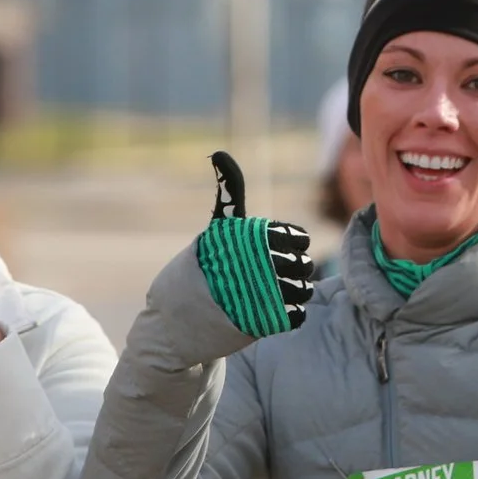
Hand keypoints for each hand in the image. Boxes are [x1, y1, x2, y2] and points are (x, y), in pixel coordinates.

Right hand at [196, 152, 316, 337]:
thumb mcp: (216, 230)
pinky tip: (272, 311)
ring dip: (296, 293)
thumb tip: (220, 153)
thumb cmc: (199, 270)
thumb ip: (230, 193)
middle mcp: (257, 265)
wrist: (174, 323)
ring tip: (275, 293)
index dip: (291, 244)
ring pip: (303, 291)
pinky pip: (297, 316)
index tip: (274, 250)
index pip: (296, 238)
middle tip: (273, 275)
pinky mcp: (263, 325)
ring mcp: (261, 297)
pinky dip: (291, 315)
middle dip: (294, 269)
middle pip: (303, 265)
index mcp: (249, 239)